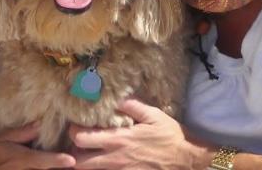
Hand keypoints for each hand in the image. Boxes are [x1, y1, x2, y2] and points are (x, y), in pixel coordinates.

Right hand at [0, 123, 76, 169]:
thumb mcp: (1, 138)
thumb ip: (21, 133)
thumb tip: (39, 124)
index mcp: (21, 159)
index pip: (42, 160)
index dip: (57, 160)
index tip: (71, 160)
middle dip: (61, 168)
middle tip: (78, 163)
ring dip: (55, 169)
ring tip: (70, 166)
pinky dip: (45, 169)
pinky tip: (55, 167)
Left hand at [68, 99, 206, 168]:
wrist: (188, 160)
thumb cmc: (171, 137)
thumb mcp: (153, 115)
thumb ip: (132, 106)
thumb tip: (117, 97)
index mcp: (119, 138)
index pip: (81, 138)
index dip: (74, 133)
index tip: (76, 128)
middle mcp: (115, 158)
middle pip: (78, 161)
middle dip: (73, 154)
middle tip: (77, 147)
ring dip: (84, 164)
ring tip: (87, 156)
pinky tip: (103, 164)